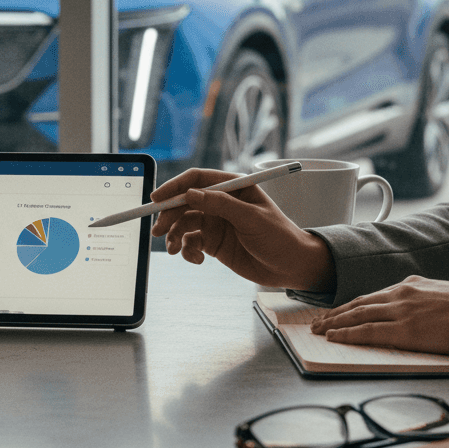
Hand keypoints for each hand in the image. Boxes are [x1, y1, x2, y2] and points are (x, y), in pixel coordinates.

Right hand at [150, 167, 334, 289]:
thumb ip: (222, 205)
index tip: (157, 199)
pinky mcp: (213, 242)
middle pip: (184, 202)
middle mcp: (221, 202)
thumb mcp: (253, 219)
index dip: (175, 187)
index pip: (197, 179)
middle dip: (169, 216)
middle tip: (159, 231)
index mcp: (232, 187)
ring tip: (175, 251)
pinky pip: (190, 242)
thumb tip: (190, 194)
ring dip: (175, 236)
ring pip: (184, 224)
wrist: (291, 268)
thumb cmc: (280, 238)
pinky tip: (197, 260)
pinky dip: (187, 251)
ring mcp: (216, 222)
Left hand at [310, 277, 448, 355]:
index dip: (348, 306)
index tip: (333, 313)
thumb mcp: (438, 292)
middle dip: (334, 315)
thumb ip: (418, 297)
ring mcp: (400, 312)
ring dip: (334, 324)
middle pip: (357, 305)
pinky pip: (368, 332)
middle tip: (315, 322)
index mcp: (408, 286)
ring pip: (357, 316)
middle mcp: (399, 295)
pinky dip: (347, 334)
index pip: (369, 297)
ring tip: (318, 330)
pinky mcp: (405, 330)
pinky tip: (333, 337)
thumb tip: (409, 305)